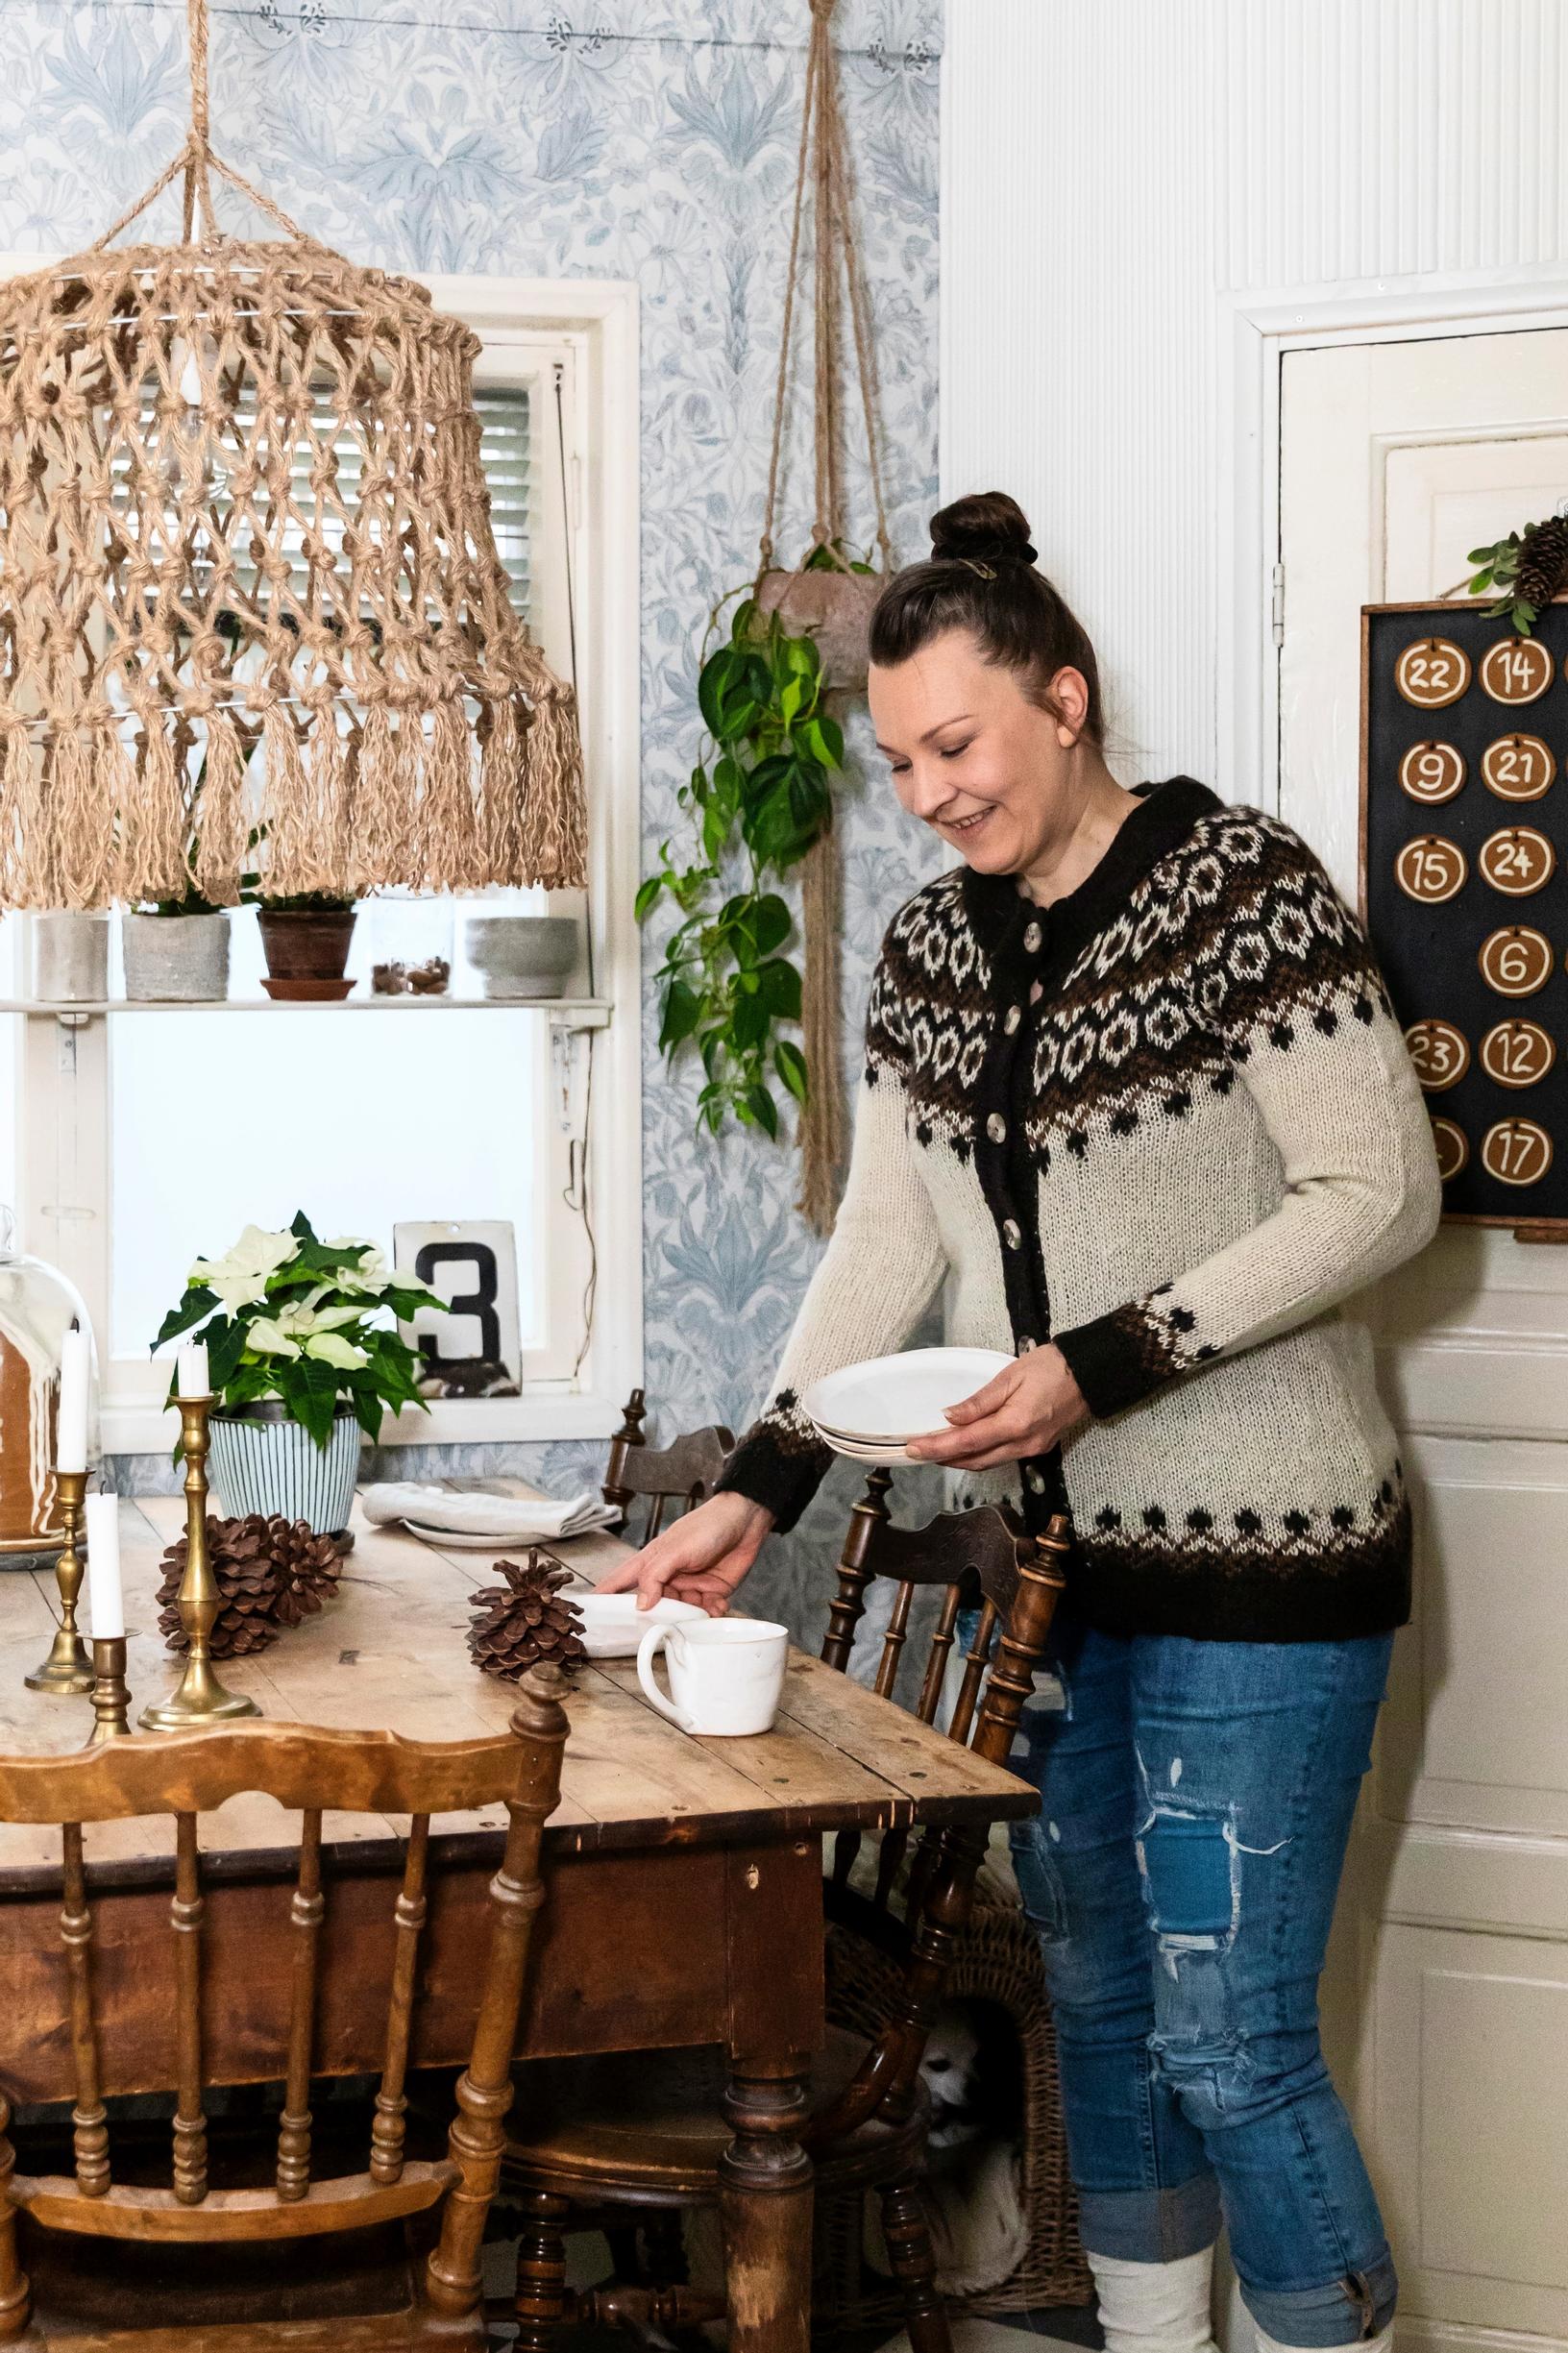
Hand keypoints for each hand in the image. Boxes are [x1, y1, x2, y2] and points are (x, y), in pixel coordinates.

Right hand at [593, 1491, 774, 1616]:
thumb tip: (640, 1605)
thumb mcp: (675, 1550)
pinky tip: (719, 1603)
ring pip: (682, 1613)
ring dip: (692, 1616)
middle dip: (659, 1619)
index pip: (621, 1581)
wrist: (745, 1522)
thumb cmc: (706, 1526)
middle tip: (665, 1628)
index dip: (605, 1595)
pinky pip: (707, 1612)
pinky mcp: (712, 1592)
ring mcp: (690, 1585)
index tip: (589, 1614)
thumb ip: (655, 1576)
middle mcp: (668, 1577)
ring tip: (703, 1606)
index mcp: (652, 1562)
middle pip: (654, 1606)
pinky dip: (713, 1612)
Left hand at [903, 1344, 1088, 1470]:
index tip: (913, 1448)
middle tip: (917, 1452)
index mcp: (1015, 1423)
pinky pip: (1001, 1457)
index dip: (937, 1447)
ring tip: (936, 1451)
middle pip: (975, 1460)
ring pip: (988, 1462)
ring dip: (960, 1460)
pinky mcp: (1038, 1447)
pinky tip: (966, 1448)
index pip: (966, 1442)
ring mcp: (1032, 1448)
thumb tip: (949, 1417)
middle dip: (944, 1458)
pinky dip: (979, 1455)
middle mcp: (1023, 1443)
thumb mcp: (1010, 1376)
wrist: (1089, 1374)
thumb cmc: (1051, 1367)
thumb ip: (979, 1401)